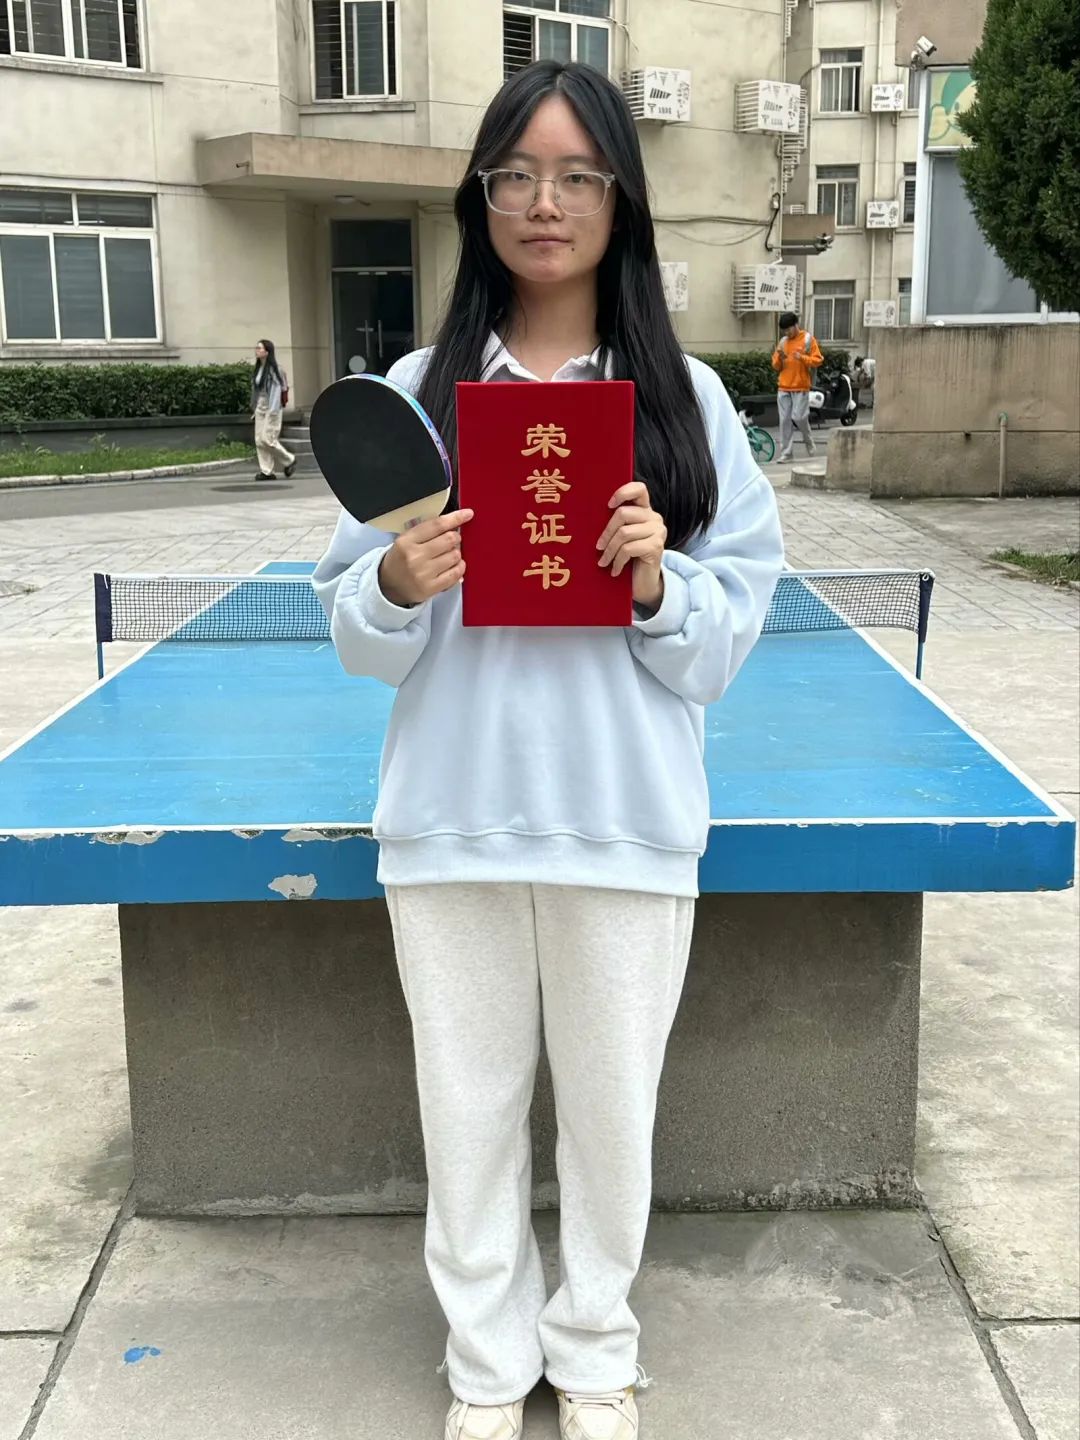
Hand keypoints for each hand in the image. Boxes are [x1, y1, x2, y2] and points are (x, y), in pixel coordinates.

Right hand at [378, 509, 472, 606]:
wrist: (388, 586)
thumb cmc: (400, 560)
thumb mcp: (405, 540)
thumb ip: (426, 531)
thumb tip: (454, 524)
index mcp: (406, 541)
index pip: (436, 525)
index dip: (455, 518)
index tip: (467, 514)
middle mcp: (415, 557)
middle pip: (449, 539)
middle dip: (455, 537)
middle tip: (452, 540)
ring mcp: (423, 574)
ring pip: (455, 556)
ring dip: (456, 553)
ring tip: (448, 555)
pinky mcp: (431, 588)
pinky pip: (456, 573)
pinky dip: (459, 567)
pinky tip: (453, 566)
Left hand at [597, 481, 665, 610]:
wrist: (644, 583)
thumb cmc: (629, 558)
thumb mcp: (622, 537)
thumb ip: (616, 524)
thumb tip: (589, 516)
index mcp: (645, 510)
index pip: (639, 488)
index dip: (622, 492)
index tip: (608, 505)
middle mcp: (654, 517)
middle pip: (623, 513)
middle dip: (607, 532)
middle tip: (598, 547)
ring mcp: (658, 531)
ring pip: (624, 533)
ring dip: (610, 551)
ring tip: (603, 562)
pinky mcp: (656, 546)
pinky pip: (628, 549)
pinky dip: (617, 561)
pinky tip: (614, 570)